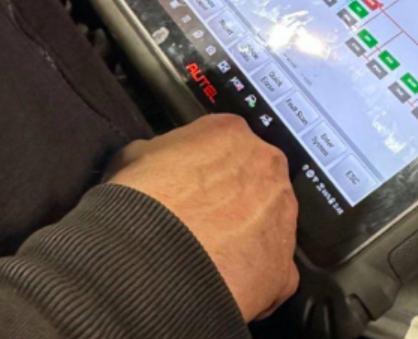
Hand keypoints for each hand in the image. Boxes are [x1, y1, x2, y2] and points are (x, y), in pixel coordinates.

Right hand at [107, 115, 299, 320]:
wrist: (150, 265)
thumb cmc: (139, 206)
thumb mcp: (133, 157)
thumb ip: (159, 152)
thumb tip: (156, 163)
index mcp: (231, 133)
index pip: (226, 141)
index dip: (207, 165)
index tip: (194, 182)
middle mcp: (267, 168)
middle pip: (256, 179)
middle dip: (234, 198)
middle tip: (202, 220)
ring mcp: (282, 216)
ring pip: (269, 223)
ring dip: (246, 236)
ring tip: (210, 256)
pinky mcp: (284, 266)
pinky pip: (272, 269)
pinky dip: (252, 276)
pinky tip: (223, 283)